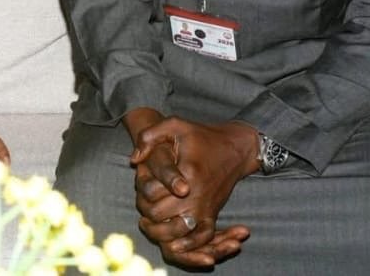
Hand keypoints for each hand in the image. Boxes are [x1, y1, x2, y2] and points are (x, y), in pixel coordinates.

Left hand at [126, 110, 257, 267]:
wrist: (234, 149)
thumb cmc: (201, 136)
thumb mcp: (175, 125)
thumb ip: (149, 137)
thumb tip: (134, 160)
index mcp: (186, 173)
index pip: (152, 193)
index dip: (140, 188)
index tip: (140, 177)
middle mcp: (196, 195)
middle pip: (159, 216)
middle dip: (144, 210)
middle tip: (140, 201)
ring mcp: (205, 208)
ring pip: (175, 233)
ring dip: (159, 231)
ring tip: (147, 222)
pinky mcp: (212, 216)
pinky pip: (199, 239)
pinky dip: (185, 244)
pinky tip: (171, 240)